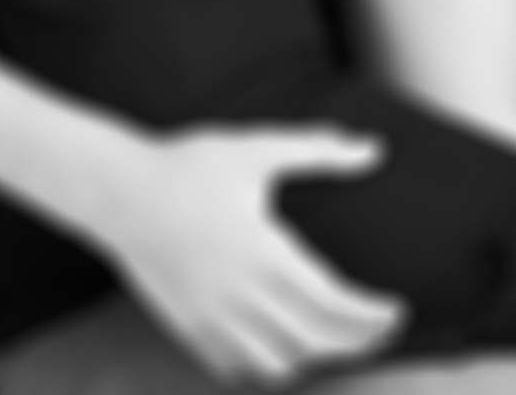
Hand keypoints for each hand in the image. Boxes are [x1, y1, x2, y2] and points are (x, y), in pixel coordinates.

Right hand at [88, 125, 402, 385]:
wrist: (119, 191)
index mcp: (264, 257)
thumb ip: (318, 152)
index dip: (371, 317)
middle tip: (381, 328)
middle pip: (313, 341)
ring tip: (334, 335)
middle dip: (356, 341)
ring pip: (276, 364)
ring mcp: (213, 320)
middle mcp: (241, 298)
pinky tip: (280, 342)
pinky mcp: (189, 327)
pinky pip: (236, 366)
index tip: (396, 311)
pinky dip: (267, 362)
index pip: (333, 306)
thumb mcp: (257, 149)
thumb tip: (372, 150)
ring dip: (313, 355)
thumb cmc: (189, 165)